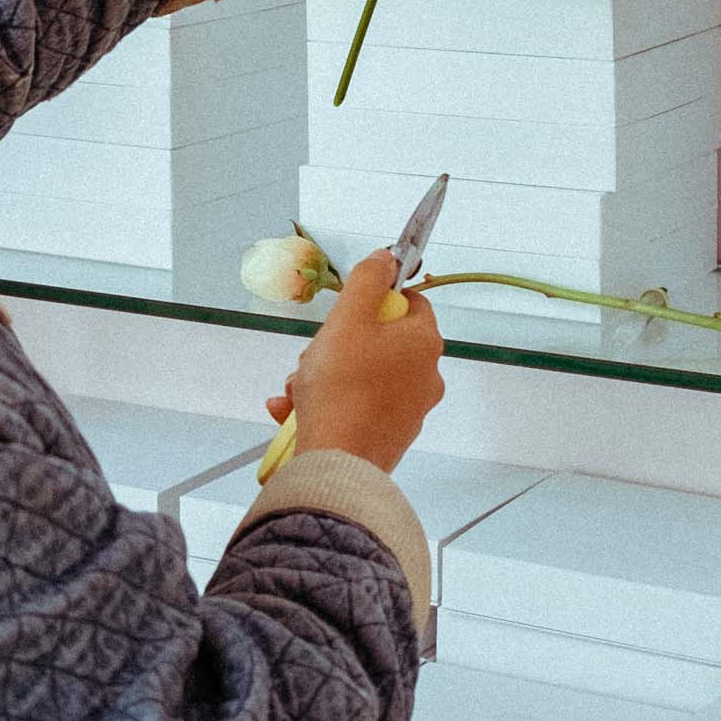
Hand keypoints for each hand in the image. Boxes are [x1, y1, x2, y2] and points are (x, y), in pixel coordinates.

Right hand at [264, 250, 443, 475]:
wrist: (336, 462)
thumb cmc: (342, 388)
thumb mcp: (348, 318)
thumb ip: (367, 280)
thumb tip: (385, 258)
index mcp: (424, 342)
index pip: (408, 302)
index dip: (372, 301)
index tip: (345, 313)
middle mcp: (426, 376)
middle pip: (380, 341)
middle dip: (337, 345)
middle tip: (314, 356)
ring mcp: (409, 409)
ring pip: (362, 376)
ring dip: (324, 377)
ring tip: (299, 390)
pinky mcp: (389, 436)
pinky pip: (354, 408)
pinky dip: (327, 405)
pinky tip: (294, 412)